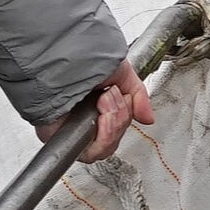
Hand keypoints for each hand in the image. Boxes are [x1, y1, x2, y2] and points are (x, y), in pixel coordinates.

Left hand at [42, 62, 156, 164]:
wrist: (68, 58)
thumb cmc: (87, 58)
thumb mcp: (123, 74)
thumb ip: (138, 96)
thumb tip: (148, 119)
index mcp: (97, 107)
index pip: (118, 127)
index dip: (125, 116)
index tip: (125, 96)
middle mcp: (85, 120)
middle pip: (114, 140)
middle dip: (120, 118)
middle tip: (110, 96)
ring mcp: (74, 130)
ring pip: (106, 147)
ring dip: (113, 125)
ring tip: (103, 102)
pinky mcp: (60, 138)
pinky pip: (91, 152)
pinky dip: (103, 136)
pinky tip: (98, 115)